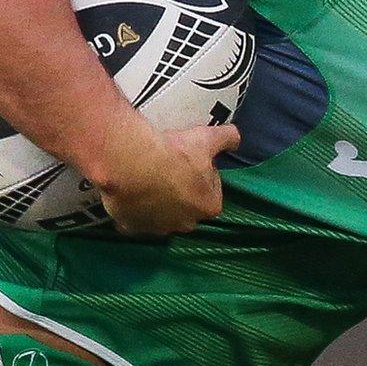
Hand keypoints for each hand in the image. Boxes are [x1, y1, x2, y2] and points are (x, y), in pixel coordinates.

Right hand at [94, 115, 241, 235]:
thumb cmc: (175, 155)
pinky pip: (135, 218)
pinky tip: (131, 190)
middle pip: (187, 205)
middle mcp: (186, 223)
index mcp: (209, 207)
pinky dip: (133, 208)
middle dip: (181, 190)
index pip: (212, 190)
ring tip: (149, 177)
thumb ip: (227, 138)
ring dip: (158, 200)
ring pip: (161, 214)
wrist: (133, 164)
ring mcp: (157, 228)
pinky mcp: (132, 226)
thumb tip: (235, 137)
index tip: (191, 160)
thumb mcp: (207, 138)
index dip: (203, 173)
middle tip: (170, 168)